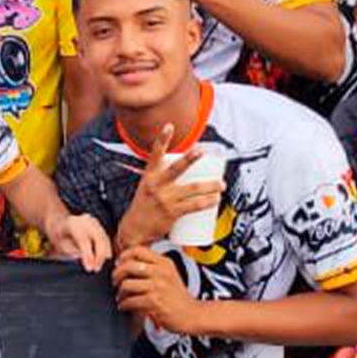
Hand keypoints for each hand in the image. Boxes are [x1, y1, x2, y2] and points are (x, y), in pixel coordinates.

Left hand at [41, 212, 111, 271]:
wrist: (61, 224)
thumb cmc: (59, 237)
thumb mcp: (60, 245)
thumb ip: (72, 251)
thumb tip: (87, 260)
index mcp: (72, 223)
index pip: (83, 239)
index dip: (88, 255)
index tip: (89, 269)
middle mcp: (85, 220)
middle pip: (98, 238)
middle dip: (99, 255)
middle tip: (95, 269)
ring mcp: (94, 222)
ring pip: (104, 239)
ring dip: (103, 255)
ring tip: (97, 268)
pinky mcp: (99, 227)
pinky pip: (106, 239)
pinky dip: (106, 250)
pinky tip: (102, 260)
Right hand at [112, 125, 220, 249]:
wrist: (134, 230)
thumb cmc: (144, 207)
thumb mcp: (147, 187)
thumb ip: (163, 177)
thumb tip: (182, 169)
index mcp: (149, 176)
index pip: (155, 155)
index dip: (162, 139)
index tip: (169, 126)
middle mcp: (156, 185)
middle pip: (177, 168)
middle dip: (190, 158)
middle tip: (202, 151)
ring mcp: (165, 199)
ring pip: (193, 188)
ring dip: (211, 185)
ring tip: (222, 184)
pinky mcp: (172, 213)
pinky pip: (194, 206)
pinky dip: (208, 202)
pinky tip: (216, 200)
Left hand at [113, 245, 201, 335]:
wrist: (191, 315)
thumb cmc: (177, 297)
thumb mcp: (168, 274)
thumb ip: (152, 267)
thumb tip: (125, 263)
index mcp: (164, 263)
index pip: (137, 250)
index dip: (123, 256)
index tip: (119, 265)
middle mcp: (161, 272)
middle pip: (128, 266)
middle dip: (116, 275)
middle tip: (115, 282)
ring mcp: (158, 287)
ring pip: (126, 284)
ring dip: (119, 293)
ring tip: (121, 297)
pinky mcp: (154, 302)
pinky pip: (130, 301)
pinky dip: (123, 305)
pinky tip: (125, 306)